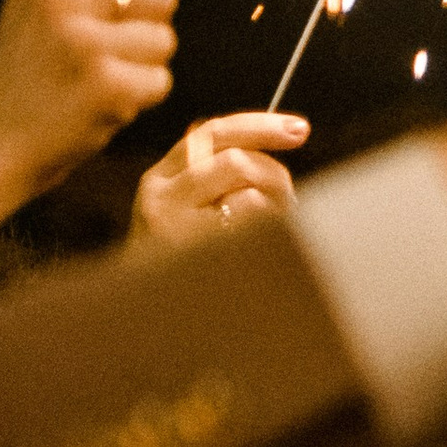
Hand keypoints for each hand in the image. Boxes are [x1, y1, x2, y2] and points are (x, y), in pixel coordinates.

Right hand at [0, 0, 193, 223]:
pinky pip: (160, 80)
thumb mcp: (46, 3)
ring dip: (142, 63)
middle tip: (103, 48)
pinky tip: (100, 102)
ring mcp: (84, 42)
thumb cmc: (33, 69)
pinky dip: (140, 97)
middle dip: (148, 22)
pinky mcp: (106, 86)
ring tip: (96, 77)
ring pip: (164, 40)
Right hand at [130, 110, 307, 247]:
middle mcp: (161, 196)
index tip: (300, 129)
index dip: (260, 126)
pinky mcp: (192, 251)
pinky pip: (252, 221)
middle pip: (235, 159)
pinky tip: (264, 246)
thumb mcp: (190, 211)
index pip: (212, 133)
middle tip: (288, 199)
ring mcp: (173, 226)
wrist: (147, 320)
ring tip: (276, 227)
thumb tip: (281, 136)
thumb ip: (220, 175)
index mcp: (161, 178)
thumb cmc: (184, 264)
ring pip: (247, 187)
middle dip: (275, 174)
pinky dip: (270, 226)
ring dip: (276, 202)